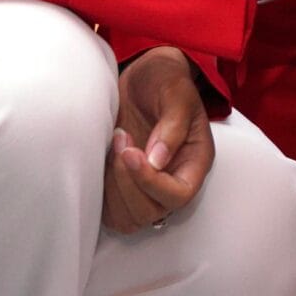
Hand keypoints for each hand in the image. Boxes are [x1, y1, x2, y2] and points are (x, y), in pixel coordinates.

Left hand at [102, 47, 214, 235]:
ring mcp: (147, 188)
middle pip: (152, 212)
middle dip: (128, 181)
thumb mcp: (176, 91)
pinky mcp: (122, 188)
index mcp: (194, 161)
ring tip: (114, 146)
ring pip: (129, 218)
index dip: (151, 182)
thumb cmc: (164, 80)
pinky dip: (100, 194)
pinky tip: (103, 159)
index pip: (178, 195)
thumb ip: (172, 124)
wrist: (143, 77)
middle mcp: (173, 180)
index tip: (130, 152)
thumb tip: (158, 161)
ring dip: (114, 188)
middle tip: (121, 140)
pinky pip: (110, 212)